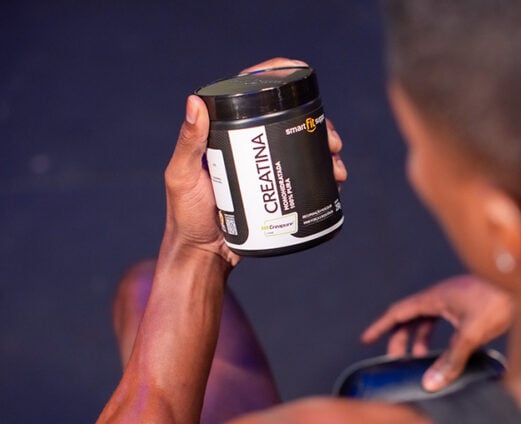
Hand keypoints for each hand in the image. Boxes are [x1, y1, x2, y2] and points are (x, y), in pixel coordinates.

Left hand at [162, 58, 347, 266]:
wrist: (203, 256)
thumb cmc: (186, 216)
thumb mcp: (182, 177)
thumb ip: (188, 143)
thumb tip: (194, 101)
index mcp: (223, 133)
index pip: (251, 94)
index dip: (276, 76)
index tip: (300, 71)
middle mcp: (247, 145)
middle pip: (286, 120)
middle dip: (316, 123)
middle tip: (332, 139)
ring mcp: (264, 168)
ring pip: (301, 147)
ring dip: (326, 150)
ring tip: (337, 164)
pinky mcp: (276, 191)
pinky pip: (304, 175)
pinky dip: (324, 174)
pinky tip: (335, 178)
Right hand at [361, 275, 513, 390]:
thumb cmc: (497, 300)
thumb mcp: (471, 334)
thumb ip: (451, 359)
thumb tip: (431, 383)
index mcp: (433, 298)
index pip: (398, 312)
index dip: (381, 327)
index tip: (366, 340)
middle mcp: (440, 296)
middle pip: (410, 318)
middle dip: (401, 339)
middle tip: (397, 361)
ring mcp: (454, 298)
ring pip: (428, 319)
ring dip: (421, 338)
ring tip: (422, 360)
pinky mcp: (468, 303)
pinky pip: (444, 319)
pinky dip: (440, 334)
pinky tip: (449, 349)